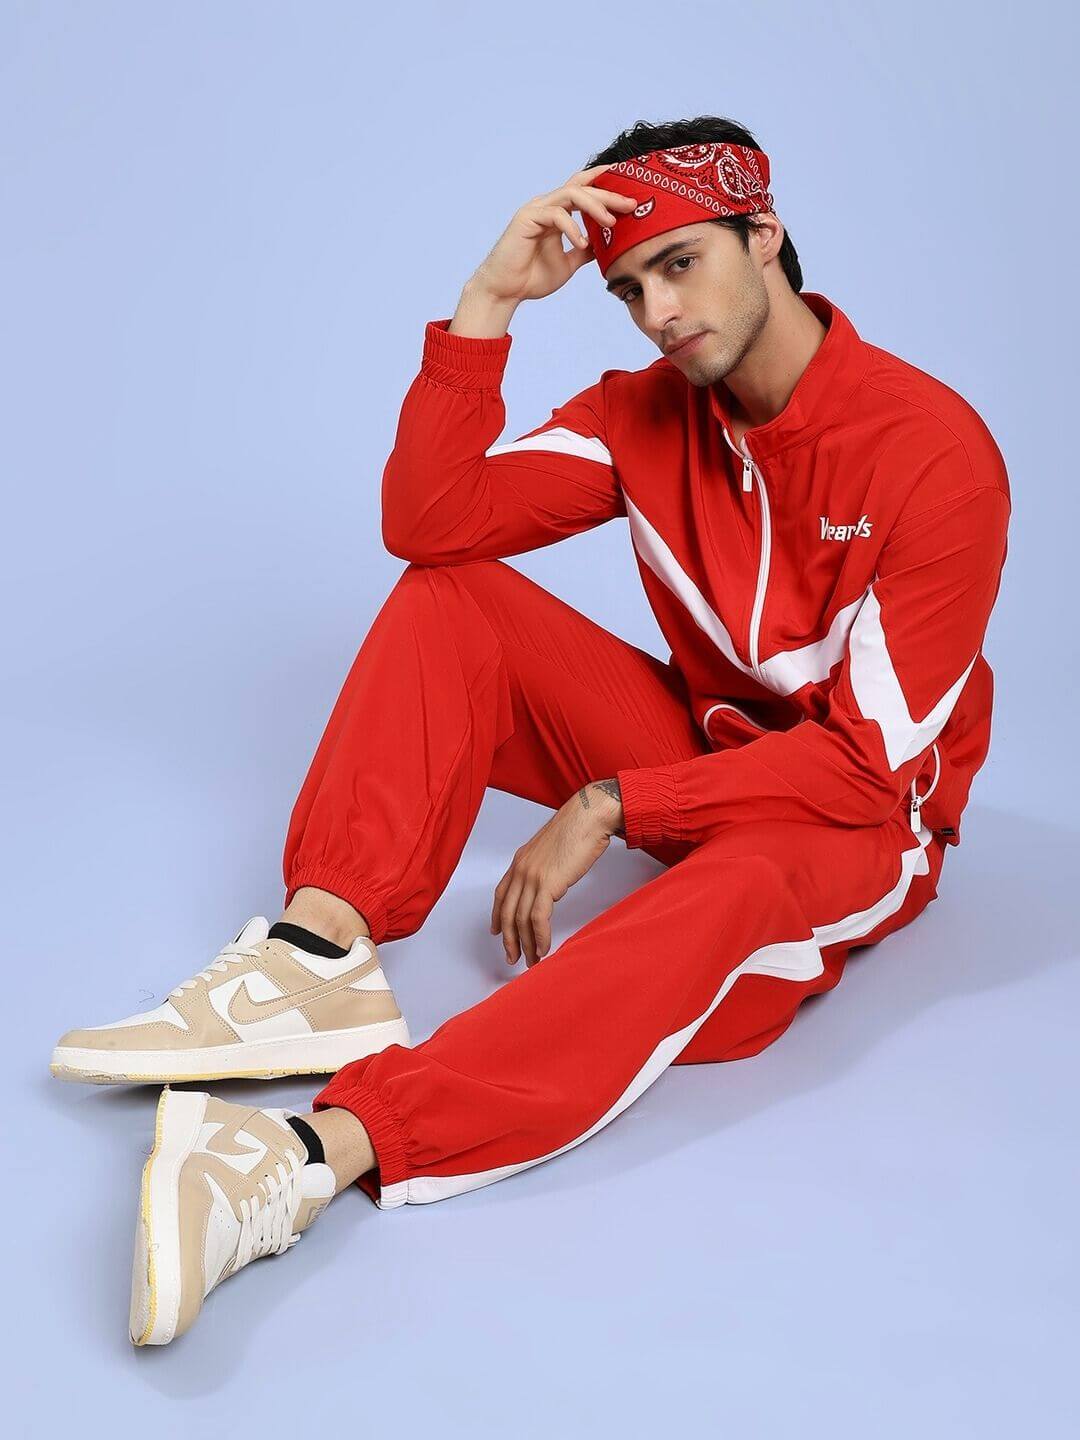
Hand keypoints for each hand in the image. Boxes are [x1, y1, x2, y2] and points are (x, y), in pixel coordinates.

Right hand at [469, 164, 638, 306]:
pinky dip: (572, 228)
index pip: (583, 187)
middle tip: (631, 203)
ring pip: (571, 194)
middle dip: (609, 193)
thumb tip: (606, 245)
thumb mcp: (569, 263)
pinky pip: (556, 215)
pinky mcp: (526, 219)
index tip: (629, 184)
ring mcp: (536, 209)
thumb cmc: (532, 278)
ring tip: (611, 221)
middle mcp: (547, 205)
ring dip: (595, 205)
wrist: (505, 291)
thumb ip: (585, 250)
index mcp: (557, 212)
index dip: (604, 180)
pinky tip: (582, 243)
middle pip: (582, 187)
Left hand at [489, 779, 624, 967]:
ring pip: (521, 919)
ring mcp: (532, 877)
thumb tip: (549, 883)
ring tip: (532, 961)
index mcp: (520, 861)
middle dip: (509, 939)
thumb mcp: (552, 849)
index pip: (501, 894)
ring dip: (526, 944)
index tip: (497, 932)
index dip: (497, 916)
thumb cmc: (577, 830)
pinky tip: (544, 948)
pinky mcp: (547, 884)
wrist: (588, 817)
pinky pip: (538, 918)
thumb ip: (544, 867)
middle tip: (513, 958)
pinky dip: (540, 937)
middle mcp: (521, 870)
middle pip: (507, 912)